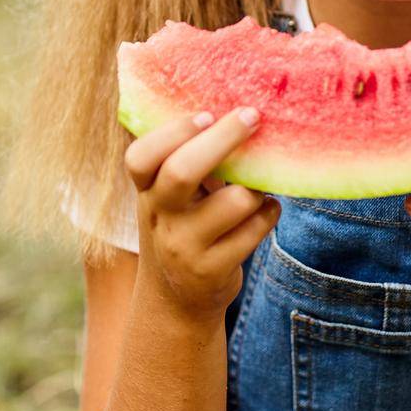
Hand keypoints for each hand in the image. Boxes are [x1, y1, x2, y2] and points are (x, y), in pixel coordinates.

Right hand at [123, 107, 280, 324]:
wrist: (175, 302)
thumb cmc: (182, 228)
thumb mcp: (170, 198)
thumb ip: (188, 159)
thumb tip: (236, 108)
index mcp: (147, 192)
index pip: (141, 157)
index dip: (173, 132)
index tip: (206, 114)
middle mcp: (159, 218)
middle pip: (182, 170)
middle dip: (223, 138)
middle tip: (253, 116)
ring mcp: (184, 247)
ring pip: (235, 201)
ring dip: (258, 187)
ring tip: (260, 186)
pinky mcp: (211, 271)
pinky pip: (255, 229)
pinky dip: (269, 213)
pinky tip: (266, 211)